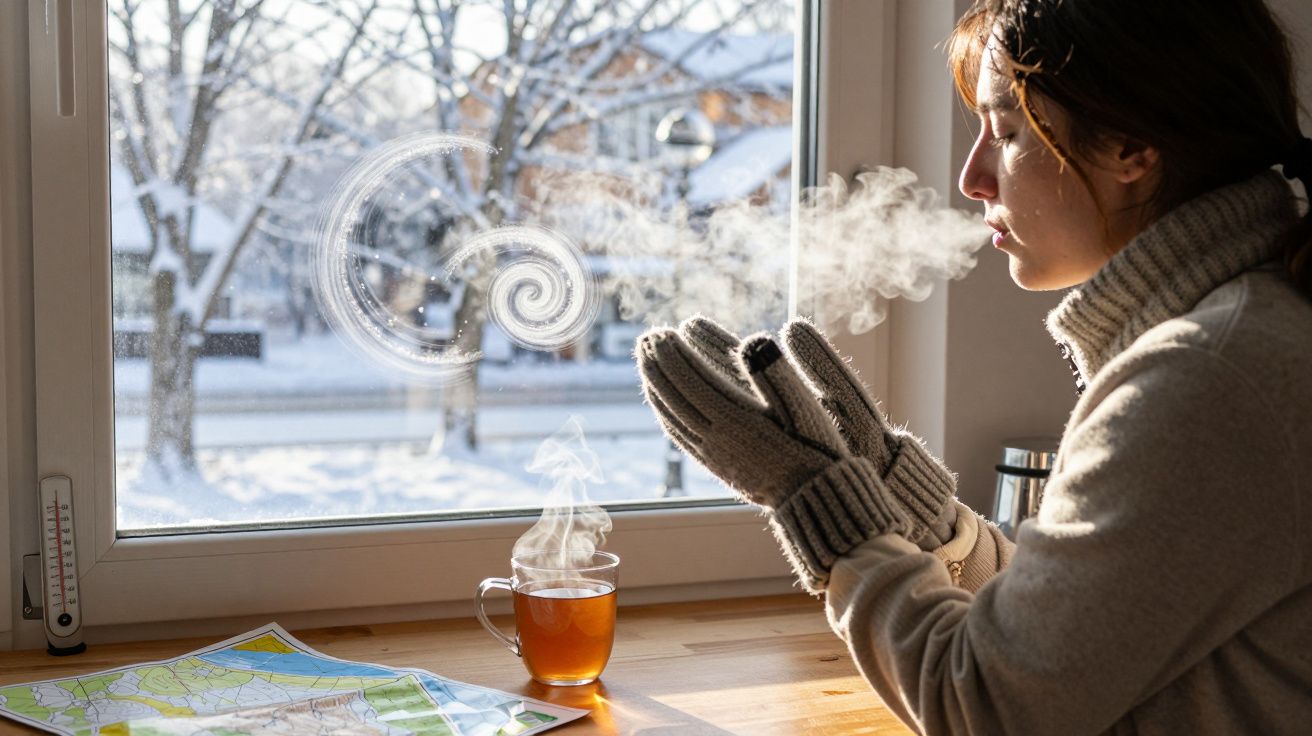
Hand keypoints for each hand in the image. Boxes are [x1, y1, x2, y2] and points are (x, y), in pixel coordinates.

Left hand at [636, 323, 909, 590]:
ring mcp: (714, 455)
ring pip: (673, 417)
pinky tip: (664, 407)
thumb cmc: (817, 450)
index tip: (659, 332)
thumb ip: (776, 374)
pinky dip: (666, 415)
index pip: (689, 380)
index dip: (671, 354)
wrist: (815, 501)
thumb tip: (753, 340)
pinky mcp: (718, 468)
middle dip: (656, 366)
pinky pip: (681, 437)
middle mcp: (716, 437)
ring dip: (656, 388)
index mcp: (734, 418)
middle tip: (644, 339)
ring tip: (646, 365)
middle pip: (674, 397)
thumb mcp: (803, 408)